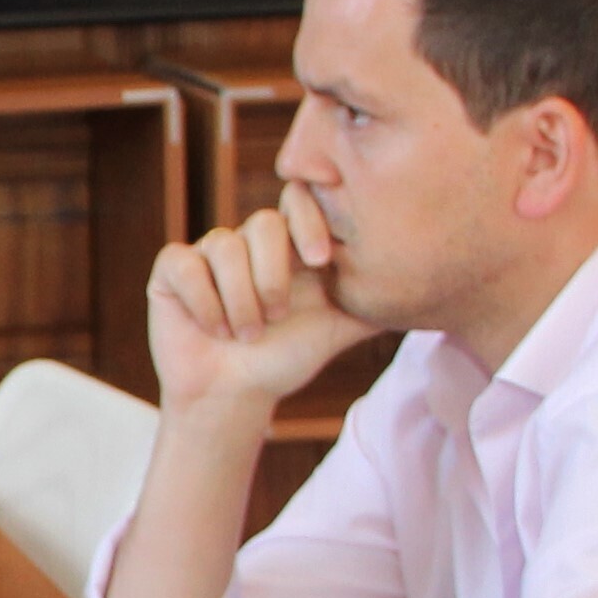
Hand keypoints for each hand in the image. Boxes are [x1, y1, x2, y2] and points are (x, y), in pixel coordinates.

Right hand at [144, 191, 360, 423]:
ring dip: (238, 301)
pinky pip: (185, 264)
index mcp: (288, 247)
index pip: (299, 200)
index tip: (321, 261)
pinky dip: (203, 302)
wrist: (233, 397)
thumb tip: (425, 291)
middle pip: (262, 223)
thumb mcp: (337, 330)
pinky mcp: (172, 270)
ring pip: (223, 246)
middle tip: (275, 320)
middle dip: (272, 277)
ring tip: (245, 335)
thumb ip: (372, 305)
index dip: (309, 220)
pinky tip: (211, 328)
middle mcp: (248, 243)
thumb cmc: (284, 363)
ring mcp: (208, 254)